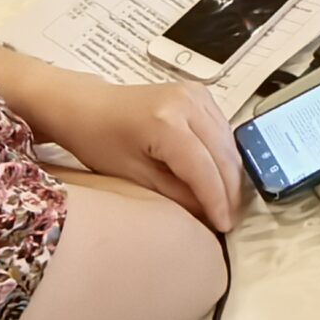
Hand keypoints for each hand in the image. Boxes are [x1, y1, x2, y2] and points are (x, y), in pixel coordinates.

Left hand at [23, 67, 244, 232]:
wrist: (87, 104)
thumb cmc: (99, 141)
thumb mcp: (133, 176)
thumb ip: (175, 194)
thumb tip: (209, 214)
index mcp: (165, 122)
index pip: (203, 168)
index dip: (217, 200)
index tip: (225, 226)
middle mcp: (188, 102)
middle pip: (223, 154)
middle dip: (230, 190)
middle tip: (230, 219)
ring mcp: (197, 94)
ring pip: (229, 142)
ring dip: (231, 174)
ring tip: (227, 203)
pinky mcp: (201, 93)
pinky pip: (223, 130)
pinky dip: (224, 155)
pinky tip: (220, 176)